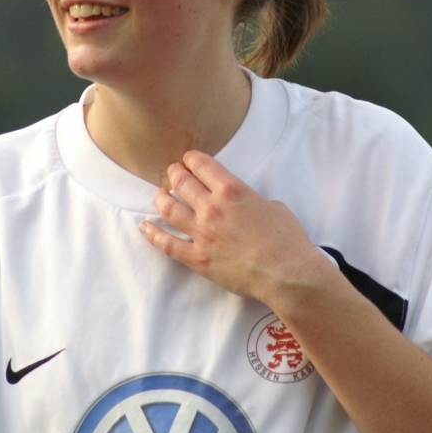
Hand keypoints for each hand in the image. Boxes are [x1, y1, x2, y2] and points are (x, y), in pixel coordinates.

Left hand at [139, 150, 327, 302]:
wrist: (286, 274)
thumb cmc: (287, 239)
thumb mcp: (273, 205)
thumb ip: (251, 200)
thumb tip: (244, 205)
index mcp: (231, 190)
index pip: (200, 164)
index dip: (191, 158)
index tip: (189, 159)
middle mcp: (211, 208)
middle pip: (181, 182)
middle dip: (174, 173)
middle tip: (173, 173)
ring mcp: (201, 234)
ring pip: (168, 209)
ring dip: (161, 198)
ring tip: (159, 194)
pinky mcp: (197, 258)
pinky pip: (167, 244)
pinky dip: (152, 234)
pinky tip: (144, 227)